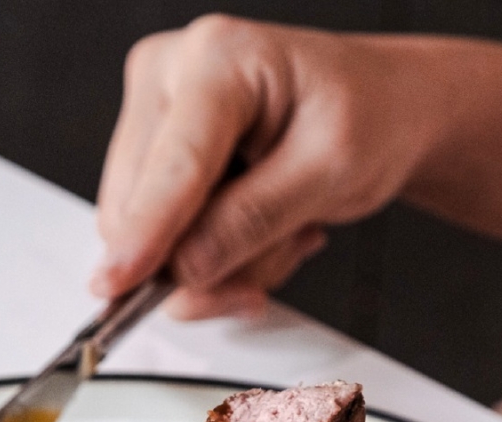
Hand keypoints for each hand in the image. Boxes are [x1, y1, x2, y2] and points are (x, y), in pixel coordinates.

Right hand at [91, 15, 445, 317]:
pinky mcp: (154, 161)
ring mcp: (154, 119)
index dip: (148, 231)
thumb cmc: (366, 116)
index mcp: (218, 59)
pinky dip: (212, 258)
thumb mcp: (331, 170)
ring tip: (280, 226)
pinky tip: (256, 228)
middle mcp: (170, 78)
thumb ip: (254, 220)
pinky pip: (158, 245)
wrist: (380, 111)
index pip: (174, 164)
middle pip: (140, 209)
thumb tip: (187, 266)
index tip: (121, 282)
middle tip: (282, 250)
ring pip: (145, 239)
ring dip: (218, 262)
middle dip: (206, 261)